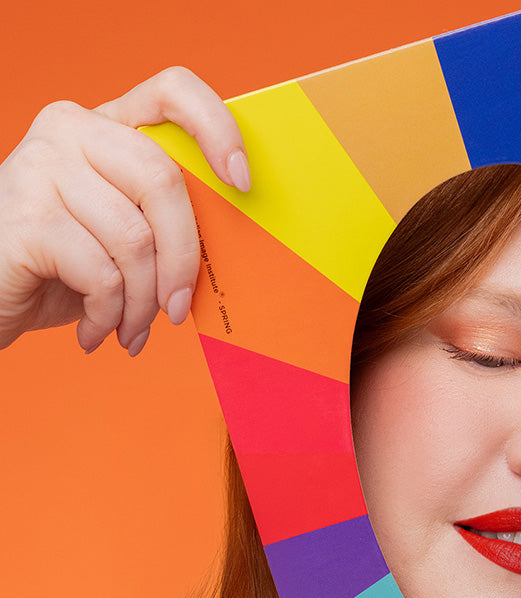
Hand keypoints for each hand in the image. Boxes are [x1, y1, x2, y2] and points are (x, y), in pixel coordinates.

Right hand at [0, 66, 248, 355]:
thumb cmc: (66, 268)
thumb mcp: (124, 236)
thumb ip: (166, 221)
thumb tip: (236, 245)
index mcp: (109, 126)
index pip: (173, 92)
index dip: (218, 129)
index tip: (243, 182)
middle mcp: (72, 130)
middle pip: (164, 182)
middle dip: (183, 260)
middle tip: (179, 309)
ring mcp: (42, 166)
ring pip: (135, 239)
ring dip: (143, 303)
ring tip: (131, 329)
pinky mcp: (26, 216)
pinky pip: (103, 274)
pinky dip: (111, 315)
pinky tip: (97, 331)